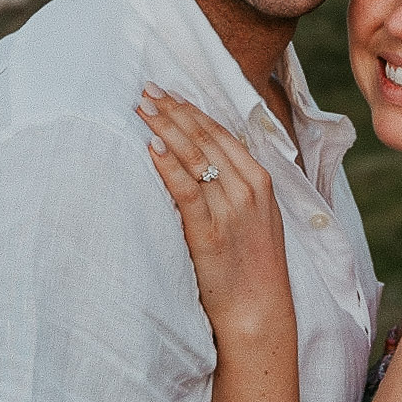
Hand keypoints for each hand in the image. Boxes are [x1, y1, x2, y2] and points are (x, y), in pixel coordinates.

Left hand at [138, 87, 290, 335]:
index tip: (168, 93)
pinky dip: (168, 165)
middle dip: (173, 111)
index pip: (221, 133)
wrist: (259, 311)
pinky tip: (151, 147)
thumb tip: (206, 163)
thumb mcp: (256, 218)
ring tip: (141, 108)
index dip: (191, 110)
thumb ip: (236, 187)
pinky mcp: (209, 232)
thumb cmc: (252, 267)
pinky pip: (185, 190)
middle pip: (204, 138)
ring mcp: (230, 210)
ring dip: (165, 128)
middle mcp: (248, 189)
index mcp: (260, 181)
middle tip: (146, 90)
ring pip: (194, 156)